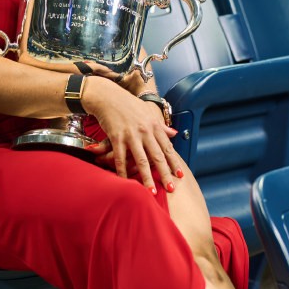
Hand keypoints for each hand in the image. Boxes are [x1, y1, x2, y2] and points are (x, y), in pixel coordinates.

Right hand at [82, 78, 183, 192]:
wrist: (108, 96)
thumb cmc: (128, 105)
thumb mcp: (148, 113)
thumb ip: (161, 126)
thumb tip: (175, 133)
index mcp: (154, 125)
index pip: (167, 147)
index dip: (174, 162)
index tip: (180, 175)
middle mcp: (145, 131)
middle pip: (157, 157)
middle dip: (165, 174)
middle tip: (171, 188)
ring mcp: (131, 135)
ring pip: (141, 161)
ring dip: (147, 178)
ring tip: (152, 192)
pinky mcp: (116, 137)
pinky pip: (121, 158)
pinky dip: (123, 171)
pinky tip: (126, 182)